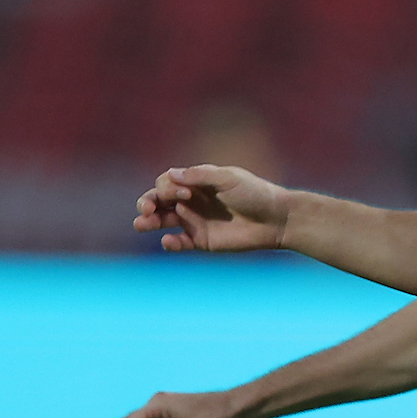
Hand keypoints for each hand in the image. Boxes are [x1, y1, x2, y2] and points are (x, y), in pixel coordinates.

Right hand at [134, 165, 290, 252]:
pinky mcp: (201, 241)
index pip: (166, 182)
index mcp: (196, 182)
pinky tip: (168, 241)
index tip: (186, 193)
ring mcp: (194, 221)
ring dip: (149, 222)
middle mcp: (191, 200)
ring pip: (163, 221)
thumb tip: (170, 174)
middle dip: (147, 203)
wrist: (275, 219)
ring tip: (141, 224)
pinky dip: (170, 243)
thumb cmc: (254, 193)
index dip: (167, 187)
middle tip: (147, 209)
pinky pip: (179, 242)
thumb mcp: (227, 179)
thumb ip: (199, 177)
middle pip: (158, 200)